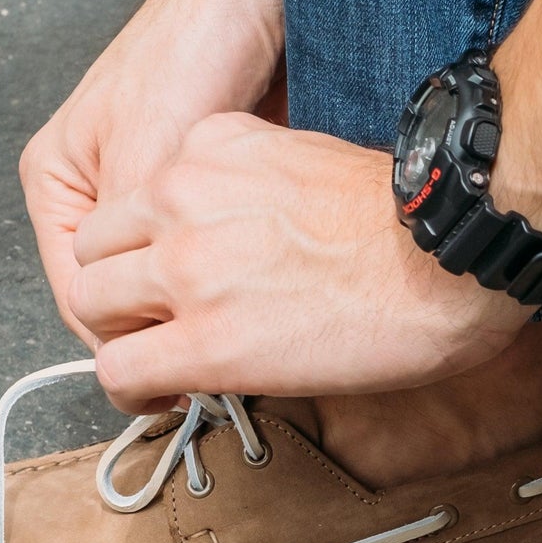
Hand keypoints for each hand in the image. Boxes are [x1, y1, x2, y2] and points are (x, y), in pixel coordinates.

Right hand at [20, 0, 282, 338]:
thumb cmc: (189, 48)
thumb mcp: (148, 158)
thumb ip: (136, 241)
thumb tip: (144, 326)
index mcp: (59, 185)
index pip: (80, 297)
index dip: (125, 342)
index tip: (171, 383)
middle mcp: (100, 195)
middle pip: (124, 297)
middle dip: (165, 326)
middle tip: (215, 363)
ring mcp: (152, 195)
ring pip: (171, 283)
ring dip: (203, 305)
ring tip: (243, 330)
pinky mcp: (205, 193)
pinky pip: (211, 256)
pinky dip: (231, 276)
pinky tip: (263, 290)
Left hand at [70, 113, 527, 404]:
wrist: (450, 252)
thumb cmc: (412, 217)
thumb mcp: (308, 162)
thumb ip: (252, 189)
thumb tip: (244, 246)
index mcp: (212, 146)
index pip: (137, 195)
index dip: (149, 245)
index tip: (179, 277)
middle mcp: (182, 196)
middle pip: (96, 245)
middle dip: (121, 288)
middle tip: (158, 320)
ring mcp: (184, 267)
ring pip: (91, 303)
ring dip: (121, 336)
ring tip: (156, 363)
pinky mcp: (201, 339)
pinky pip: (117, 369)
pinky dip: (129, 391)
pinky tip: (163, 396)